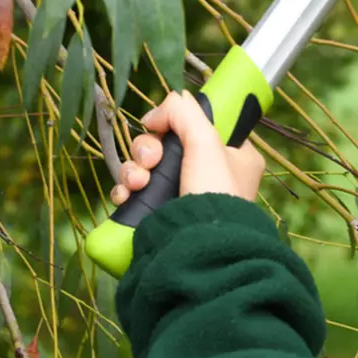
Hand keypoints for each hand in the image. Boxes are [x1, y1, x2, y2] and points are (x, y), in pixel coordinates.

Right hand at [109, 91, 263, 205]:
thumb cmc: (216, 196)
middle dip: (147, 149)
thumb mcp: (206, 141)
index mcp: (232, 158)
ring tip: (138, 183)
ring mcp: (182, 196)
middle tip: (151, 160)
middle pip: (164, 145)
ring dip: (133, 169)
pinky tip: (126, 195)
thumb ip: (184, 113)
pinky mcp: (158, 215)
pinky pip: (134, 193)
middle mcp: (208, 176)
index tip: (160, 126)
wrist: (200, 250)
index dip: (175, 123)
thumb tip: (163, 107)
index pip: (198, 126)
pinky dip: (125, 191)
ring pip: (145, 168)